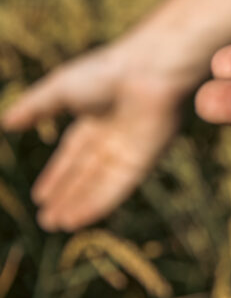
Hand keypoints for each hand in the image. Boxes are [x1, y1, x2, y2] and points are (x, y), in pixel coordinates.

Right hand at [2, 36, 197, 230]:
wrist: (149, 72)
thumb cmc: (106, 72)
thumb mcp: (59, 88)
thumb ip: (35, 107)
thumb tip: (6, 122)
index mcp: (96, 116)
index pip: (74, 153)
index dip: (58, 175)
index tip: (41, 196)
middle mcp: (114, 136)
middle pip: (87, 173)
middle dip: (67, 196)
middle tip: (47, 220)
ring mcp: (130, 149)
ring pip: (101, 184)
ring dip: (80, 205)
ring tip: (57, 226)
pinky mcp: (144, 160)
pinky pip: (118, 188)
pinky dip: (99, 204)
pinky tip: (79, 220)